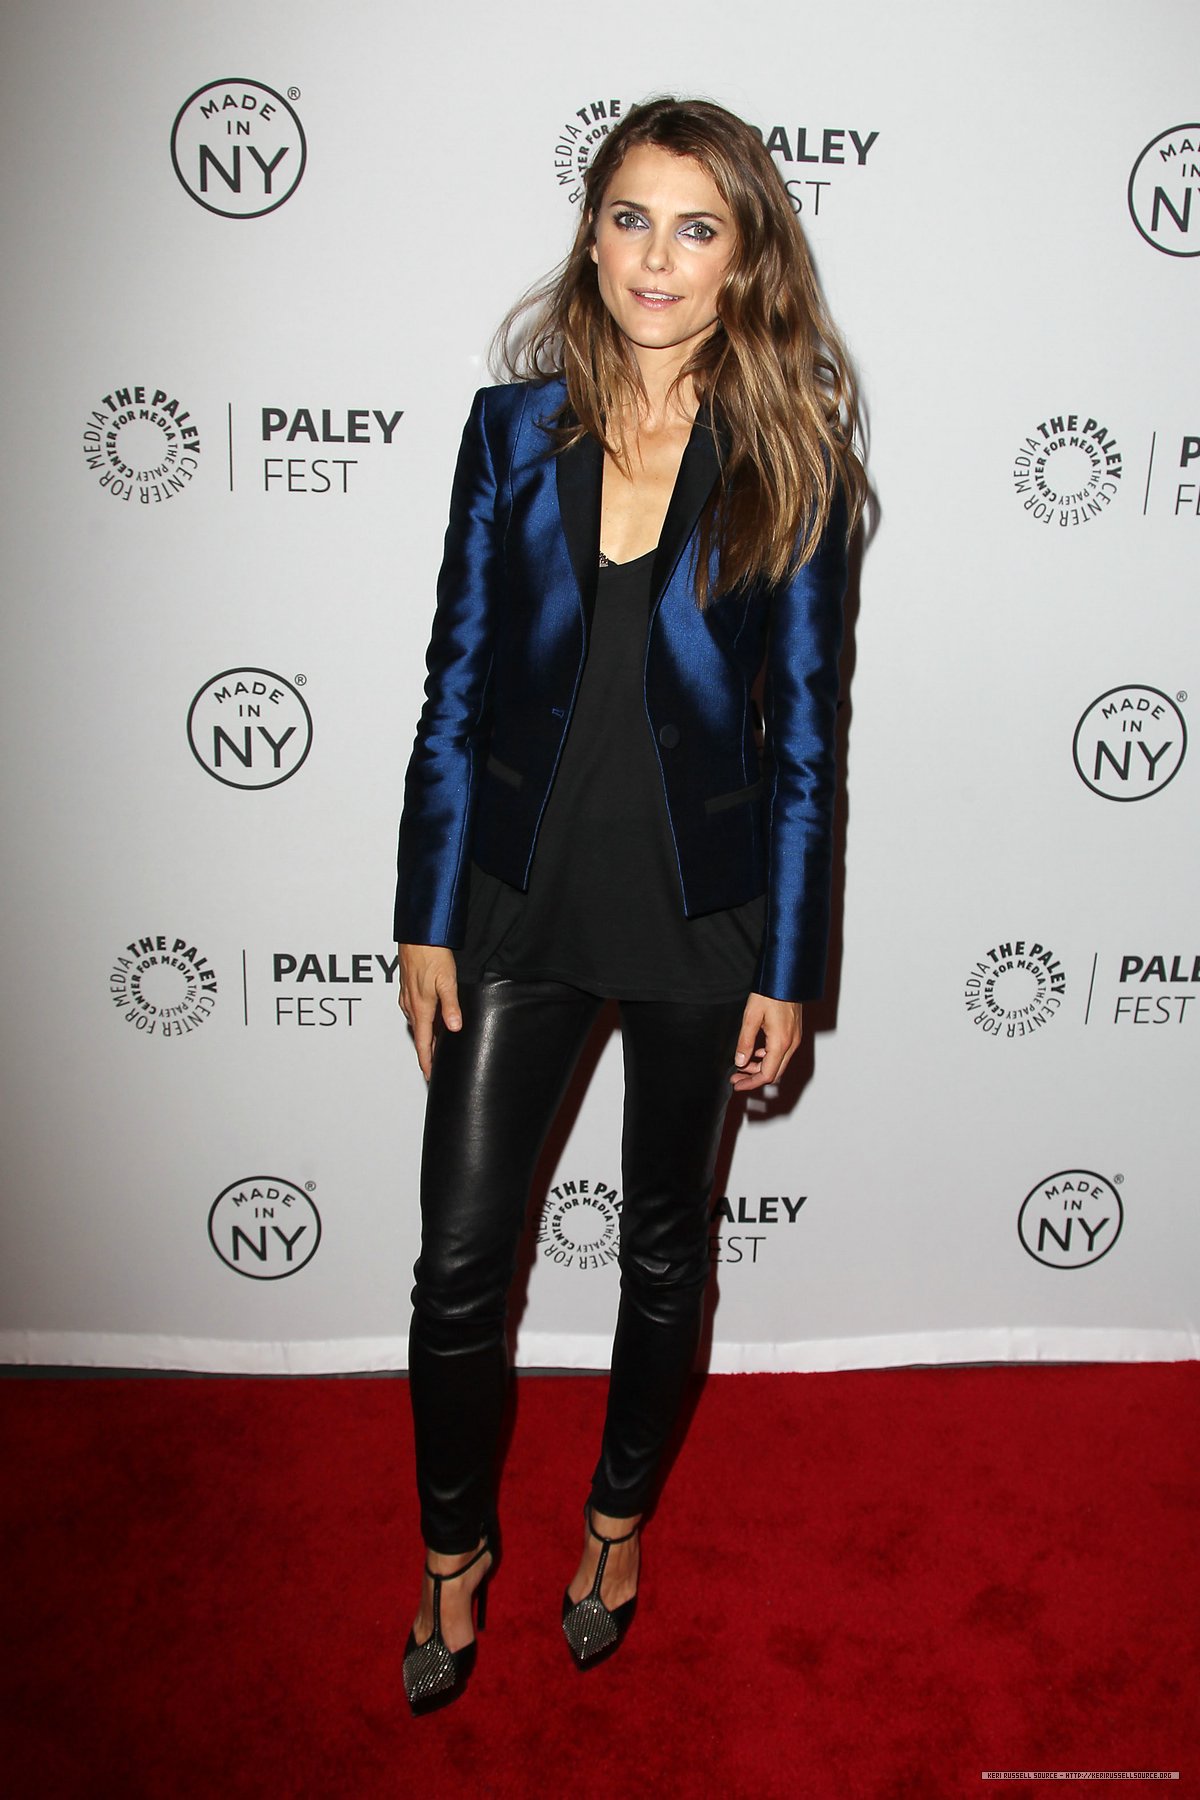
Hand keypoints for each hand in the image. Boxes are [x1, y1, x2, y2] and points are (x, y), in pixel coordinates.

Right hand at [397, 944, 461, 1080]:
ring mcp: (407, 996)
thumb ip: (450, 1006)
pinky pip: (413, 1011)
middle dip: (427, 1052)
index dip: (426, 1061)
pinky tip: (430, 1017)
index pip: (423, 1043)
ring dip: (425, 1036)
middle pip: (419, 1036)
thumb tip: (454, 1028)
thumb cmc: (432, 954)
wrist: (418, 934)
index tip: (429, 1076)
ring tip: (436, 1046)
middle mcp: (411, 1005)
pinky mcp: (407, 988)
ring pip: (416, 1023)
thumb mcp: (447, 981)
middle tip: (435, 1065)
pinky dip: (422, 1020)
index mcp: (421, 1007)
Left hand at [730, 993, 802, 1091]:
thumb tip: (739, 1061)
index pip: (767, 1075)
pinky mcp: (794, 1034)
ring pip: (778, 1064)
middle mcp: (791, 1044)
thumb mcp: (751, 1017)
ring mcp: (795, 1039)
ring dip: (760, 1068)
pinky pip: (782, 1054)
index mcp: (780, 1043)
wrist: (786, 978)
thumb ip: (745, 1042)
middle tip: (736, 1077)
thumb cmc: (769, 994)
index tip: (736, 1084)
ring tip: (742, 1064)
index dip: (751, 1083)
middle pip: (774, 1073)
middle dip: (754, 1078)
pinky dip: (768, 1058)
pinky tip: (755, 1053)